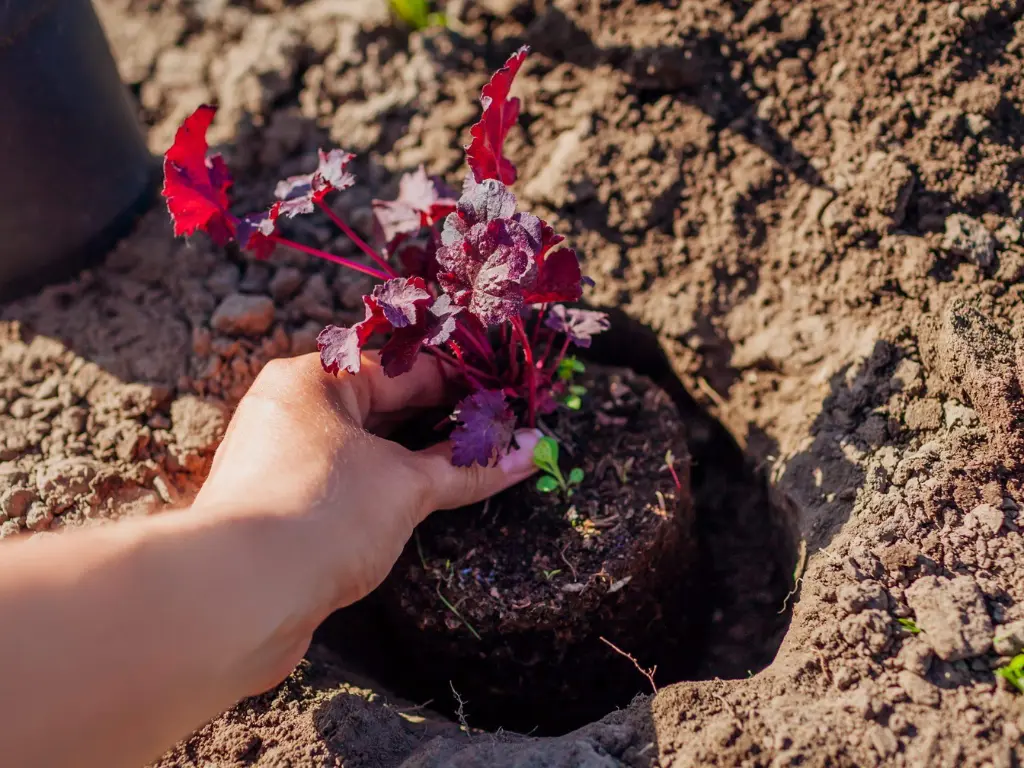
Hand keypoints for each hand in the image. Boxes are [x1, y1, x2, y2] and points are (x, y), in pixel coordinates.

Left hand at [194, 351, 540, 617]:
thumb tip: (531, 451)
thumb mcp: (407, 485)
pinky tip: (431, 501)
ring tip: (480, 466)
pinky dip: (390, 489)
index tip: (508, 398)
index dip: (461, 384)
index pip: (403, 369)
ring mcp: (283, 460)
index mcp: (313, 381)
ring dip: (420, 459)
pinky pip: (350, 484)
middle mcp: (293, 412)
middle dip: (444, 423)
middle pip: (384, 406)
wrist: (238, 598)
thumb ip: (469, 468)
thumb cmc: (325, 514)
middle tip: (505, 433)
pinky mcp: (282, 509)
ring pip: (368, 449)